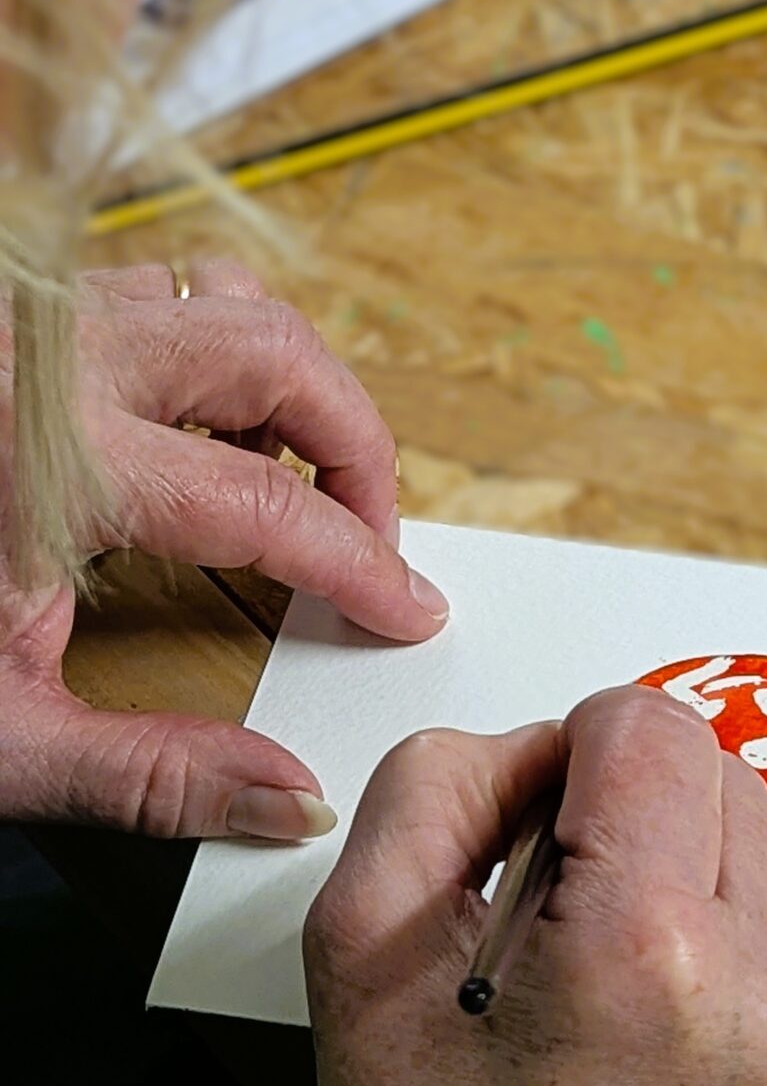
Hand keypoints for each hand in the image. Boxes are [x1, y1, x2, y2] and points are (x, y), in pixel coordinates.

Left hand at [0, 261, 446, 838]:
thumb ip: (150, 774)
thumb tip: (281, 796)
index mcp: (54, 467)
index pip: (272, 508)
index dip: (362, 564)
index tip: (404, 605)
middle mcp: (55, 366)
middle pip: (282, 360)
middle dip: (358, 448)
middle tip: (367, 534)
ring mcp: (37, 323)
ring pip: (230, 303)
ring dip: (294, 388)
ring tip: (295, 475)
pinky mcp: (22, 315)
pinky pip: (167, 293)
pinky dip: (221, 353)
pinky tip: (206, 431)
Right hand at [305, 687, 766, 1085]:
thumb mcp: (367, 956)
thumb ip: (437, 788)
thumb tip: (535, 748)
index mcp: (649, 947)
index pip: (652, 723)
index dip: (575, 751)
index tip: (538, 818)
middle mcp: (761, 992)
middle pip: (716, 770)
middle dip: (631, 804)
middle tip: (558, 900)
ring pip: (755, 844)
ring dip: (677, 869)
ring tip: (597, 968)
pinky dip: (714, 941)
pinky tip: (644, 1012)